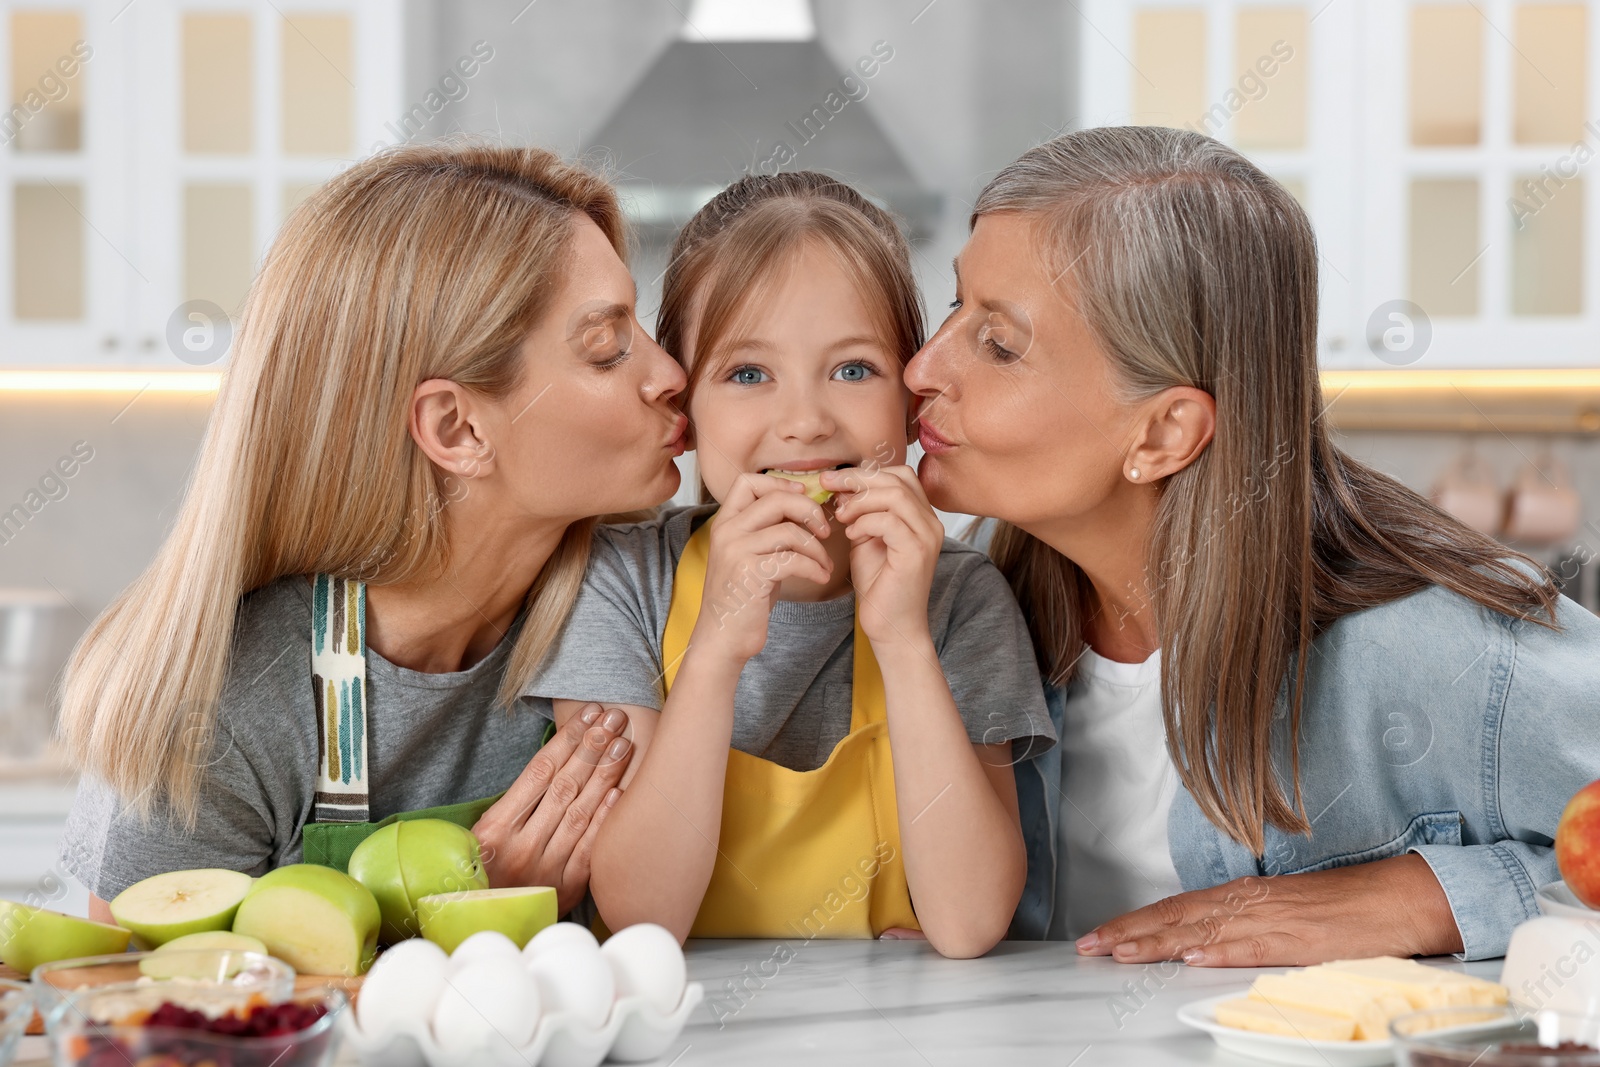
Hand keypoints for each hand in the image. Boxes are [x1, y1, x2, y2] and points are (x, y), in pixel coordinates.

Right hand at [472, 704, 632, 914]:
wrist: (485, 928)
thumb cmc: (483, 872)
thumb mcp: (482, 837)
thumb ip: (514, 805)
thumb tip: (557, 759)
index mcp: (495, 829)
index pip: (539, 771)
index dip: (569, 739)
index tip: (590, 713)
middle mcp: (521, 848)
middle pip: (565, 786)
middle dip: (593, 747)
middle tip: (615, 717)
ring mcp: (546, 869)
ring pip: (581, 812)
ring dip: (606, 774)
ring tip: (623, 744)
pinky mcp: (566, 889)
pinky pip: (591, 847)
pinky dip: (606, 817)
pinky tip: (621, 790)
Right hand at [692, 472, 832, 662]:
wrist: (723, 637)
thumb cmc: (745, 597)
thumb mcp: (751, 555)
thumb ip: (768, 530)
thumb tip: (805, 505)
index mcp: (725, 523)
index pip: (748, 481)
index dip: (780, 483)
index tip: (802, 498)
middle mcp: (727, 531)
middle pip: (777, 499)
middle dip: (809, 511)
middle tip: (825, 531)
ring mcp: (736, 551)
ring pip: (790, 531)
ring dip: (817, 548)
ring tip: (824, 564)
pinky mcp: (750, 574)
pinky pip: (794, 559)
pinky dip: (815, 567)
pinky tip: (821, 577)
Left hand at [822, 464, 941, 648]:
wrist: (890, 625)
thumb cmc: (878, 584)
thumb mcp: (865, 539)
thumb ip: (859, 513)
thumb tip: (841, 487)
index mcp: (921, 516)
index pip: (900, 475)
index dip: (865, 472)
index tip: (833, 479)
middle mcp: (930, 523)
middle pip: (897, 479)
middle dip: (857, 479)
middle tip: (827, 485)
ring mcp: (927, 536)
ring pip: (894, 495)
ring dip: (860, 501)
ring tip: (841, 516)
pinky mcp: (916, 552)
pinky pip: (889, 521)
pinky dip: (865, 522)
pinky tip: (852, 534)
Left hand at [1075, 855, 1463, 966]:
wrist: (1396, 897)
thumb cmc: (1343, 908)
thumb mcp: (1282, 916)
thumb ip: (1243, 928)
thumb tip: (1203, 946)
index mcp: (1243, 896)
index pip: (1176, 909)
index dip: (1135, 923)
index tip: (1101, 935)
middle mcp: (1248, 902)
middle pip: (1176, 916)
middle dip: (1128, 932)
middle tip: (1089, 945)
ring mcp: (1270, 918)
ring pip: (1202, 930)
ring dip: (1157, 942)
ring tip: (1120, 952)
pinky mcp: (1297, 939)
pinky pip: (1252, 945)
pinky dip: (1220, 951)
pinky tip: (1195, 957)